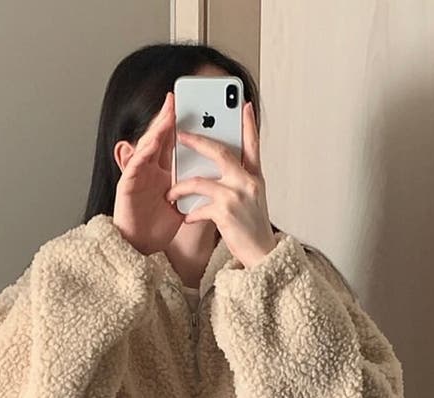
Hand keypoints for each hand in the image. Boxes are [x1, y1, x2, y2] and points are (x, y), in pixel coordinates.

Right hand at [113, 92, 184, 255]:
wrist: (142, 248)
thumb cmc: (159, 227)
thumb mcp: (185, 203)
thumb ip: (198, 188)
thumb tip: (221, 179)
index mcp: (166, 171)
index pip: (176, 144)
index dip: (185, 126)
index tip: (195, 111)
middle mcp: (151, 169)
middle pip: (160, 139)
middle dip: (169, 118)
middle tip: (178, 98)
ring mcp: (138, 176)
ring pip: (147, 147)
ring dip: (156, 129)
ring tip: (168, 113)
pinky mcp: (126, 186)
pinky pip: (134, 166)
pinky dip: (143, 153)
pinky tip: (152, 142)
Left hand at [165, 101, 275, 268]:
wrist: (262, 256)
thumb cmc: (253, 230)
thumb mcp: (254, 200)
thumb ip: (241, 182)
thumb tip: (223, 169)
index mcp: (255, 177)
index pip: (253, 145)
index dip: (249, 124)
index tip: (245, 105)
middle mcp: (248, 182)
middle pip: (220, 152)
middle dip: (198, 141)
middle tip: (181, 135)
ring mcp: (236, 196)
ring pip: (199, 181)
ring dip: (181, 187)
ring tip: (171, 193)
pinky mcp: (224, 213)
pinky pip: (198, 207)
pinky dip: (189, 213)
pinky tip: (185, 218)